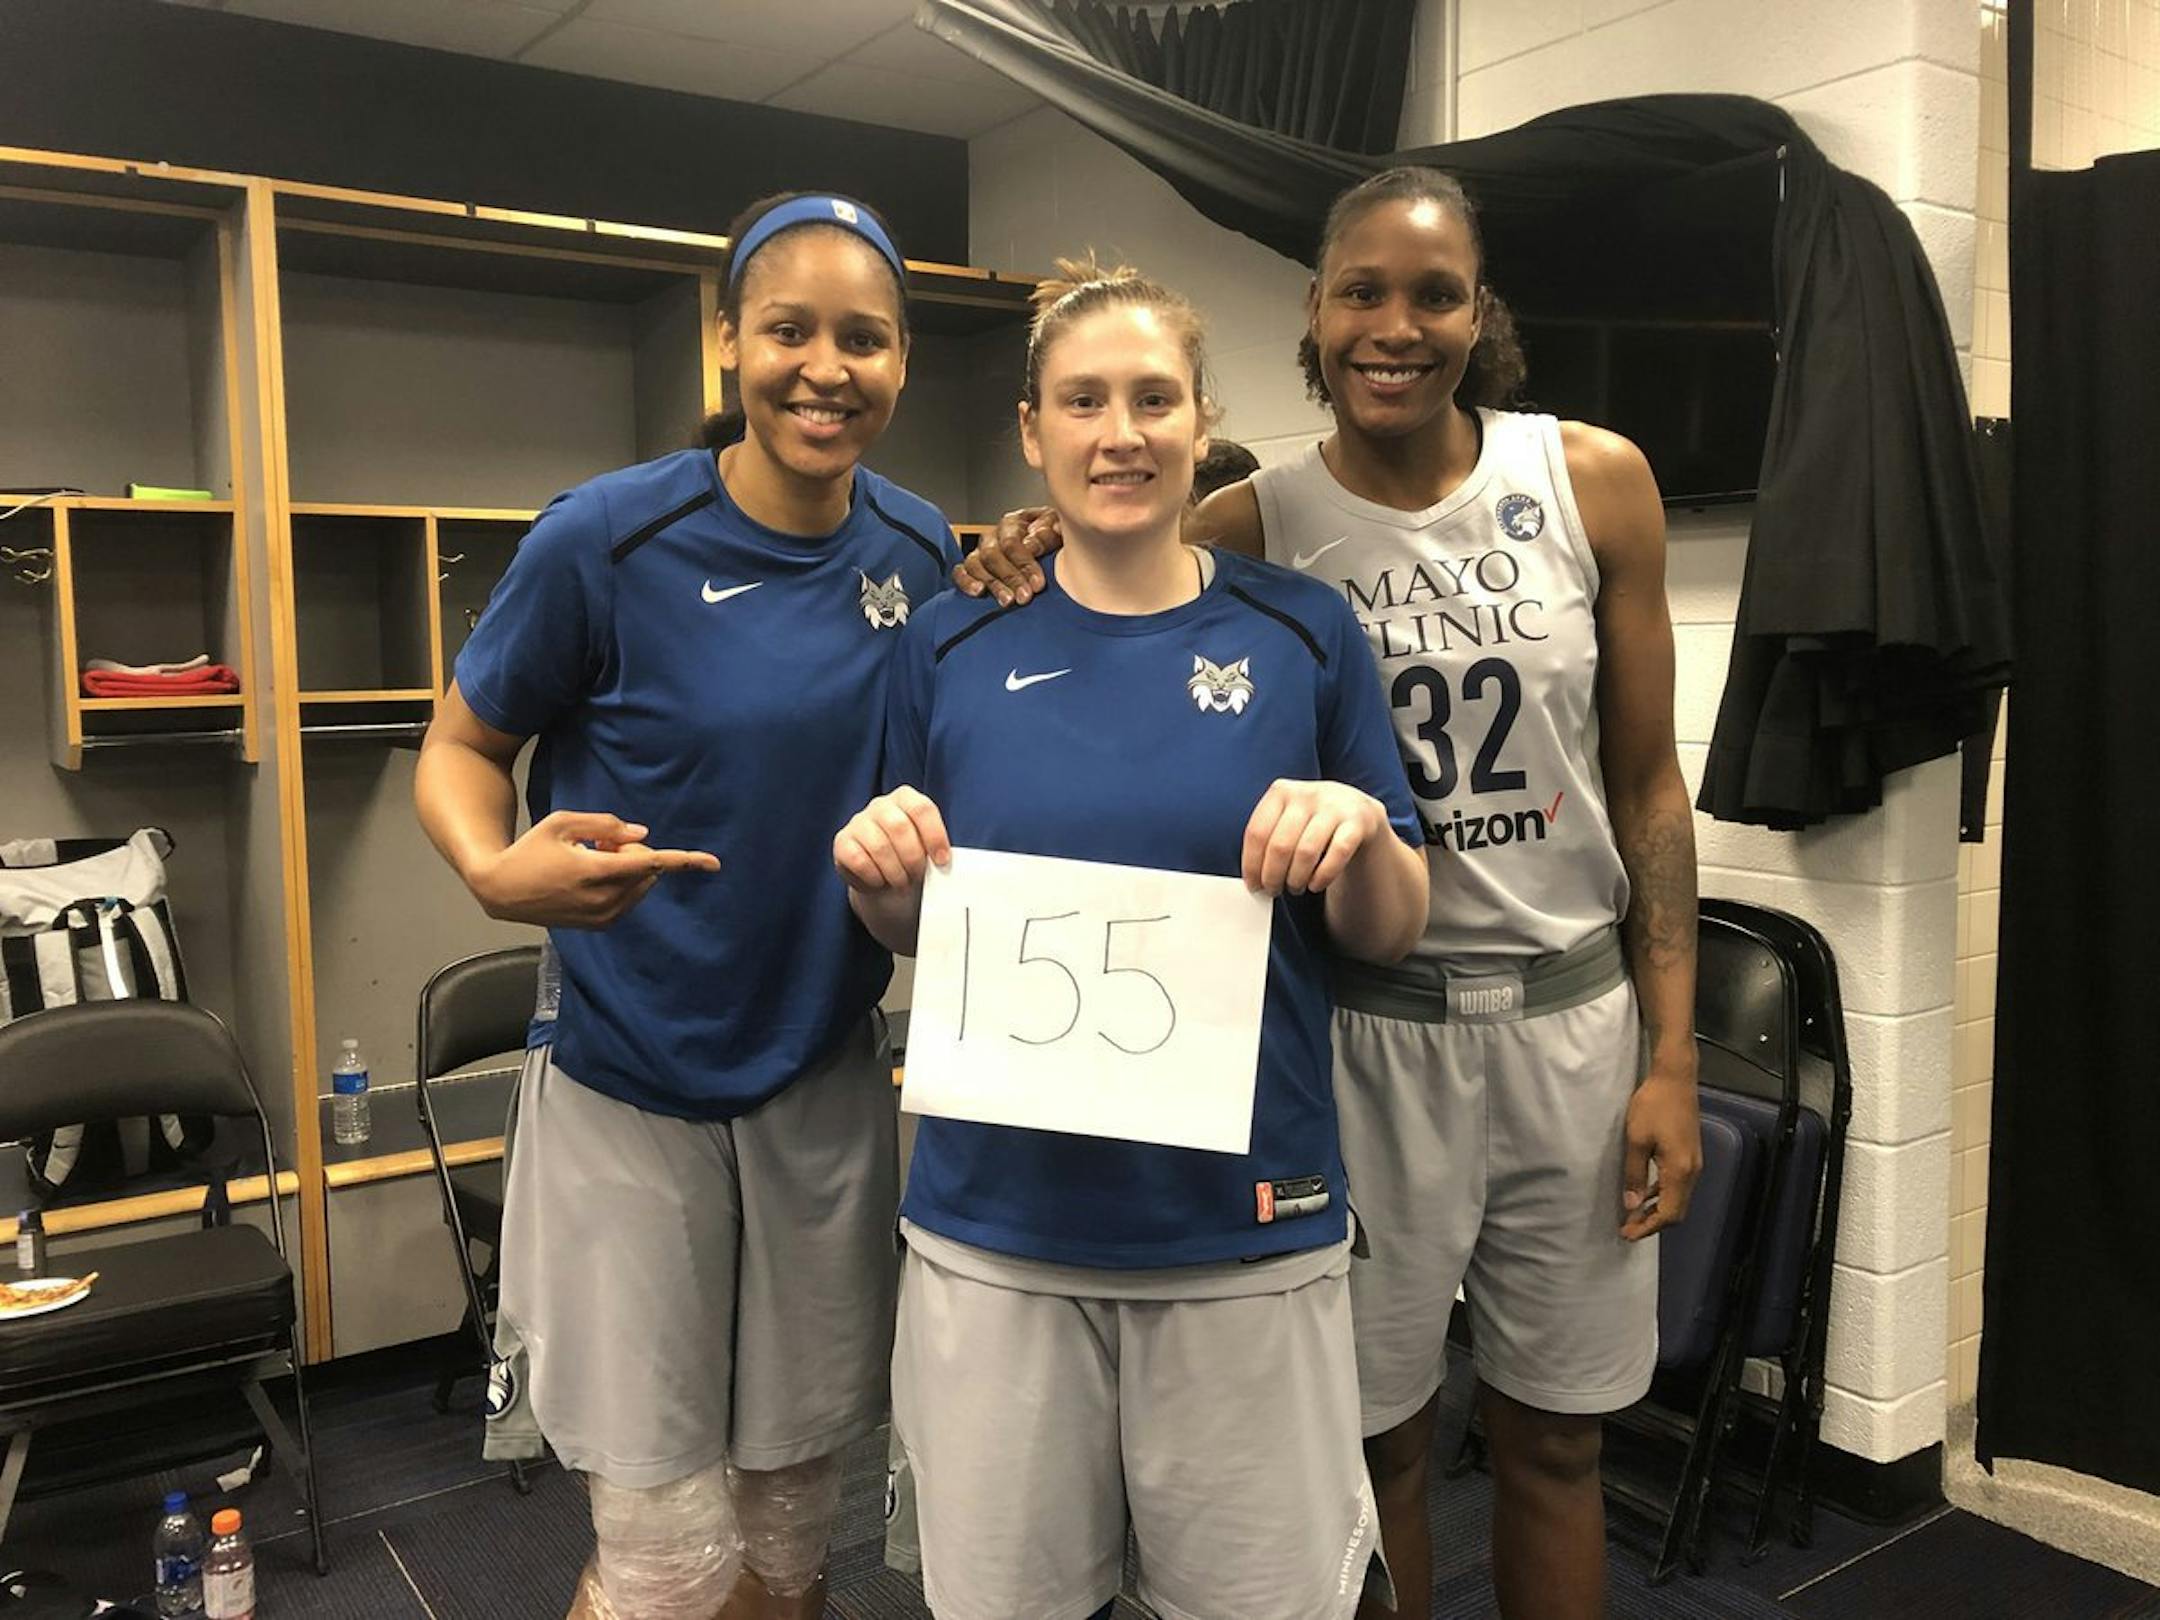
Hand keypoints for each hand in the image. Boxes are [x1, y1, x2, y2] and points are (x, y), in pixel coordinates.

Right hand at [469, 810, 718, 928]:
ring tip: (591, 860)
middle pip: (647, 870)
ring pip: (641, 886)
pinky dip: (621, 884)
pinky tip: (591, 876)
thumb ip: (606, 825)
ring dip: (627, 869)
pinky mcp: (600, 925)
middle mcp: (604, 899)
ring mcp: (603, 916)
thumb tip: (644, 835)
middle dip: (634, 852)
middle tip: (600, 843)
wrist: (502, 891)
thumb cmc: (530, 849)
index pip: (651, 863)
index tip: (714, 862)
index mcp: (596, 871)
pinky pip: (629, 900)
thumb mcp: (562, 823)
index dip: (685, 860)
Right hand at [834, 786, 951, 892]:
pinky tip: (880, 881)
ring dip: (895, 872)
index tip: (942, 860)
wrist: (884, 880)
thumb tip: (945, 860)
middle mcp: (880, 805)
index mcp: (906, 798)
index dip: (934, 836)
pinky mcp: (842, 842)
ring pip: (879, 846)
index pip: (922, 809)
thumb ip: (936, 848)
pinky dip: (874, 877)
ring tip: (901, 882)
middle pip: (899, 826)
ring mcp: (858, 822)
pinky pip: (859, 860)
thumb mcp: (926, 849)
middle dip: (913, 858)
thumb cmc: (910, 859)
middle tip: (917, 875)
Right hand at [952, 508, 1059, 604]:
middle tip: (1025, 597)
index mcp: (1013, 522)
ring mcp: (981, 551)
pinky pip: (961, 572)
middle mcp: (994, 535)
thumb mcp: (1058, 530)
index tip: (1038, 584)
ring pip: (976, 564)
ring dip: (993, 584)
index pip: (1012, 542)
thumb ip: (1049, 532)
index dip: (1024, 564)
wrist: (1051, 549)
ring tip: (1007, 601)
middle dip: (1010, 578)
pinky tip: (978, 592)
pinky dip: (966, 581)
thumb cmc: (1054, 538)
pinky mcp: (972, 567)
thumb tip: (1032, 543)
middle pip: (993, 555)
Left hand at [1241, 780, 1386, 895]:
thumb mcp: (1287, 817)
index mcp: (1281, 791)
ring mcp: (1334, 807)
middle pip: (1280, 845)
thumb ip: (1268, 838)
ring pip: (1306, 852)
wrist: (1356, 810)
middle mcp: (1307, 795)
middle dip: (1273, 876)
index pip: (1257, 832)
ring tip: (1295, 888)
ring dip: (1296, 879)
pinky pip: (1336, 855)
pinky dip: (1322, 876)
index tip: (1253, 885)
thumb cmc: (1311, 821)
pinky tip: (1316, 884)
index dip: (1252, 864)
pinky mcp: (1357, 823)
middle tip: (1273, 891)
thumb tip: (1252, 877)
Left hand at [1620, 1068, 1701, 1240]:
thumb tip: (1631, 1205)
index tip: (1627, 1234)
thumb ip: (1635, 1174)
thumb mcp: (1636, 1139)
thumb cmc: (1653, 1105)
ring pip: (1678, 1199)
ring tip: (1633, 1215)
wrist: (1675, 1079)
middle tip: (1628, 1228)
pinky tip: (1646, 1193)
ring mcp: (1694, 1163)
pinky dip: (1663, 1195)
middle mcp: (1693, 1171)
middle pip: (1677, 1211)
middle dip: (1653, 1223)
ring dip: (1657, 1210)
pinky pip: (1678, 1185)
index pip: (1668, 1213)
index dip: (1648, 1227)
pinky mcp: (1690, 1155)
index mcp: (1680, 1170)